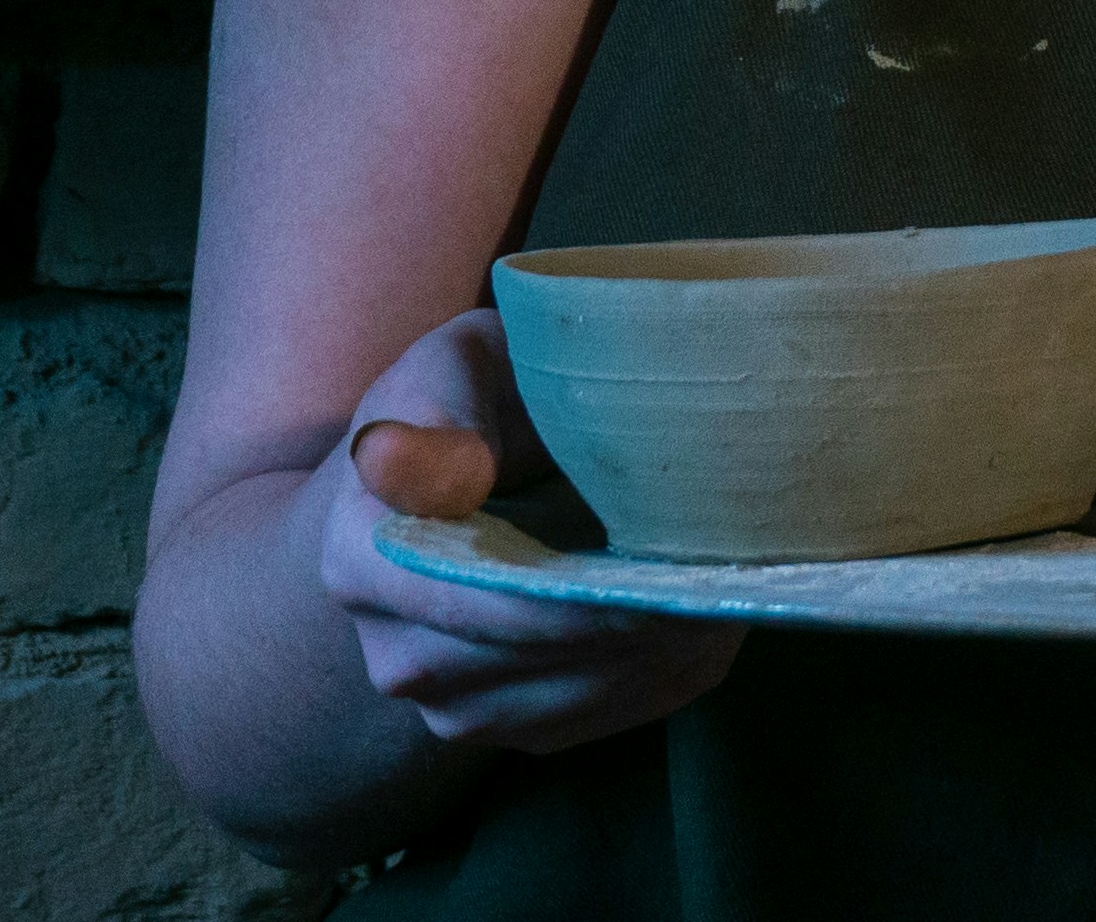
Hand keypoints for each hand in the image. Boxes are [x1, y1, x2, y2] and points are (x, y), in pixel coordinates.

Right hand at [313, 308, 743, 752]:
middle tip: (732, 572)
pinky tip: (704, 613)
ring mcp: (451, 707)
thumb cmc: (463, 403)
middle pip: (540, 661)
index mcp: (363, 559)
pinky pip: (605, 717)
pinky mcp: (512, 728)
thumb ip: (447, 410)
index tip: (667, 574)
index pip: (484, 605)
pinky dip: (666, 671)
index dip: (580, 599)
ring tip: (729, 584)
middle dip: (640, 621)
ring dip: (666, 649)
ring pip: (584, 698)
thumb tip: (451, 474)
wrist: (439, 483)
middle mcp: (396, 654)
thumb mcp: (455, 367)